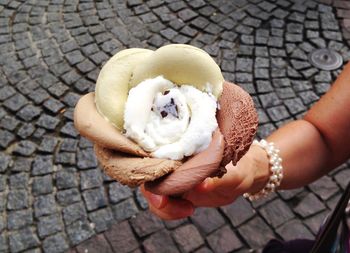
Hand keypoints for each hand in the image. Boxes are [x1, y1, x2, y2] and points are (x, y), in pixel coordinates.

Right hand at [141, 145, 269, 219]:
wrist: (244, 175)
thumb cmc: (240, 166)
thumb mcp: (235, 173)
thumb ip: (220, 178)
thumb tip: (202, 186)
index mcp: (184, 146)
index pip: (156, 155)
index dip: (151, 170)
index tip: (160, 187)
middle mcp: (174, 159)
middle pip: (149, 175)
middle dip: (153, 193)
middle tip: (166, 203)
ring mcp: (173, 175)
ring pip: (153, 192)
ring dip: (163, 205)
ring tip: (187, 209)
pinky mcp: (175, 189)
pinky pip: (163, 202)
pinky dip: (169, 210)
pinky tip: (188, 209)